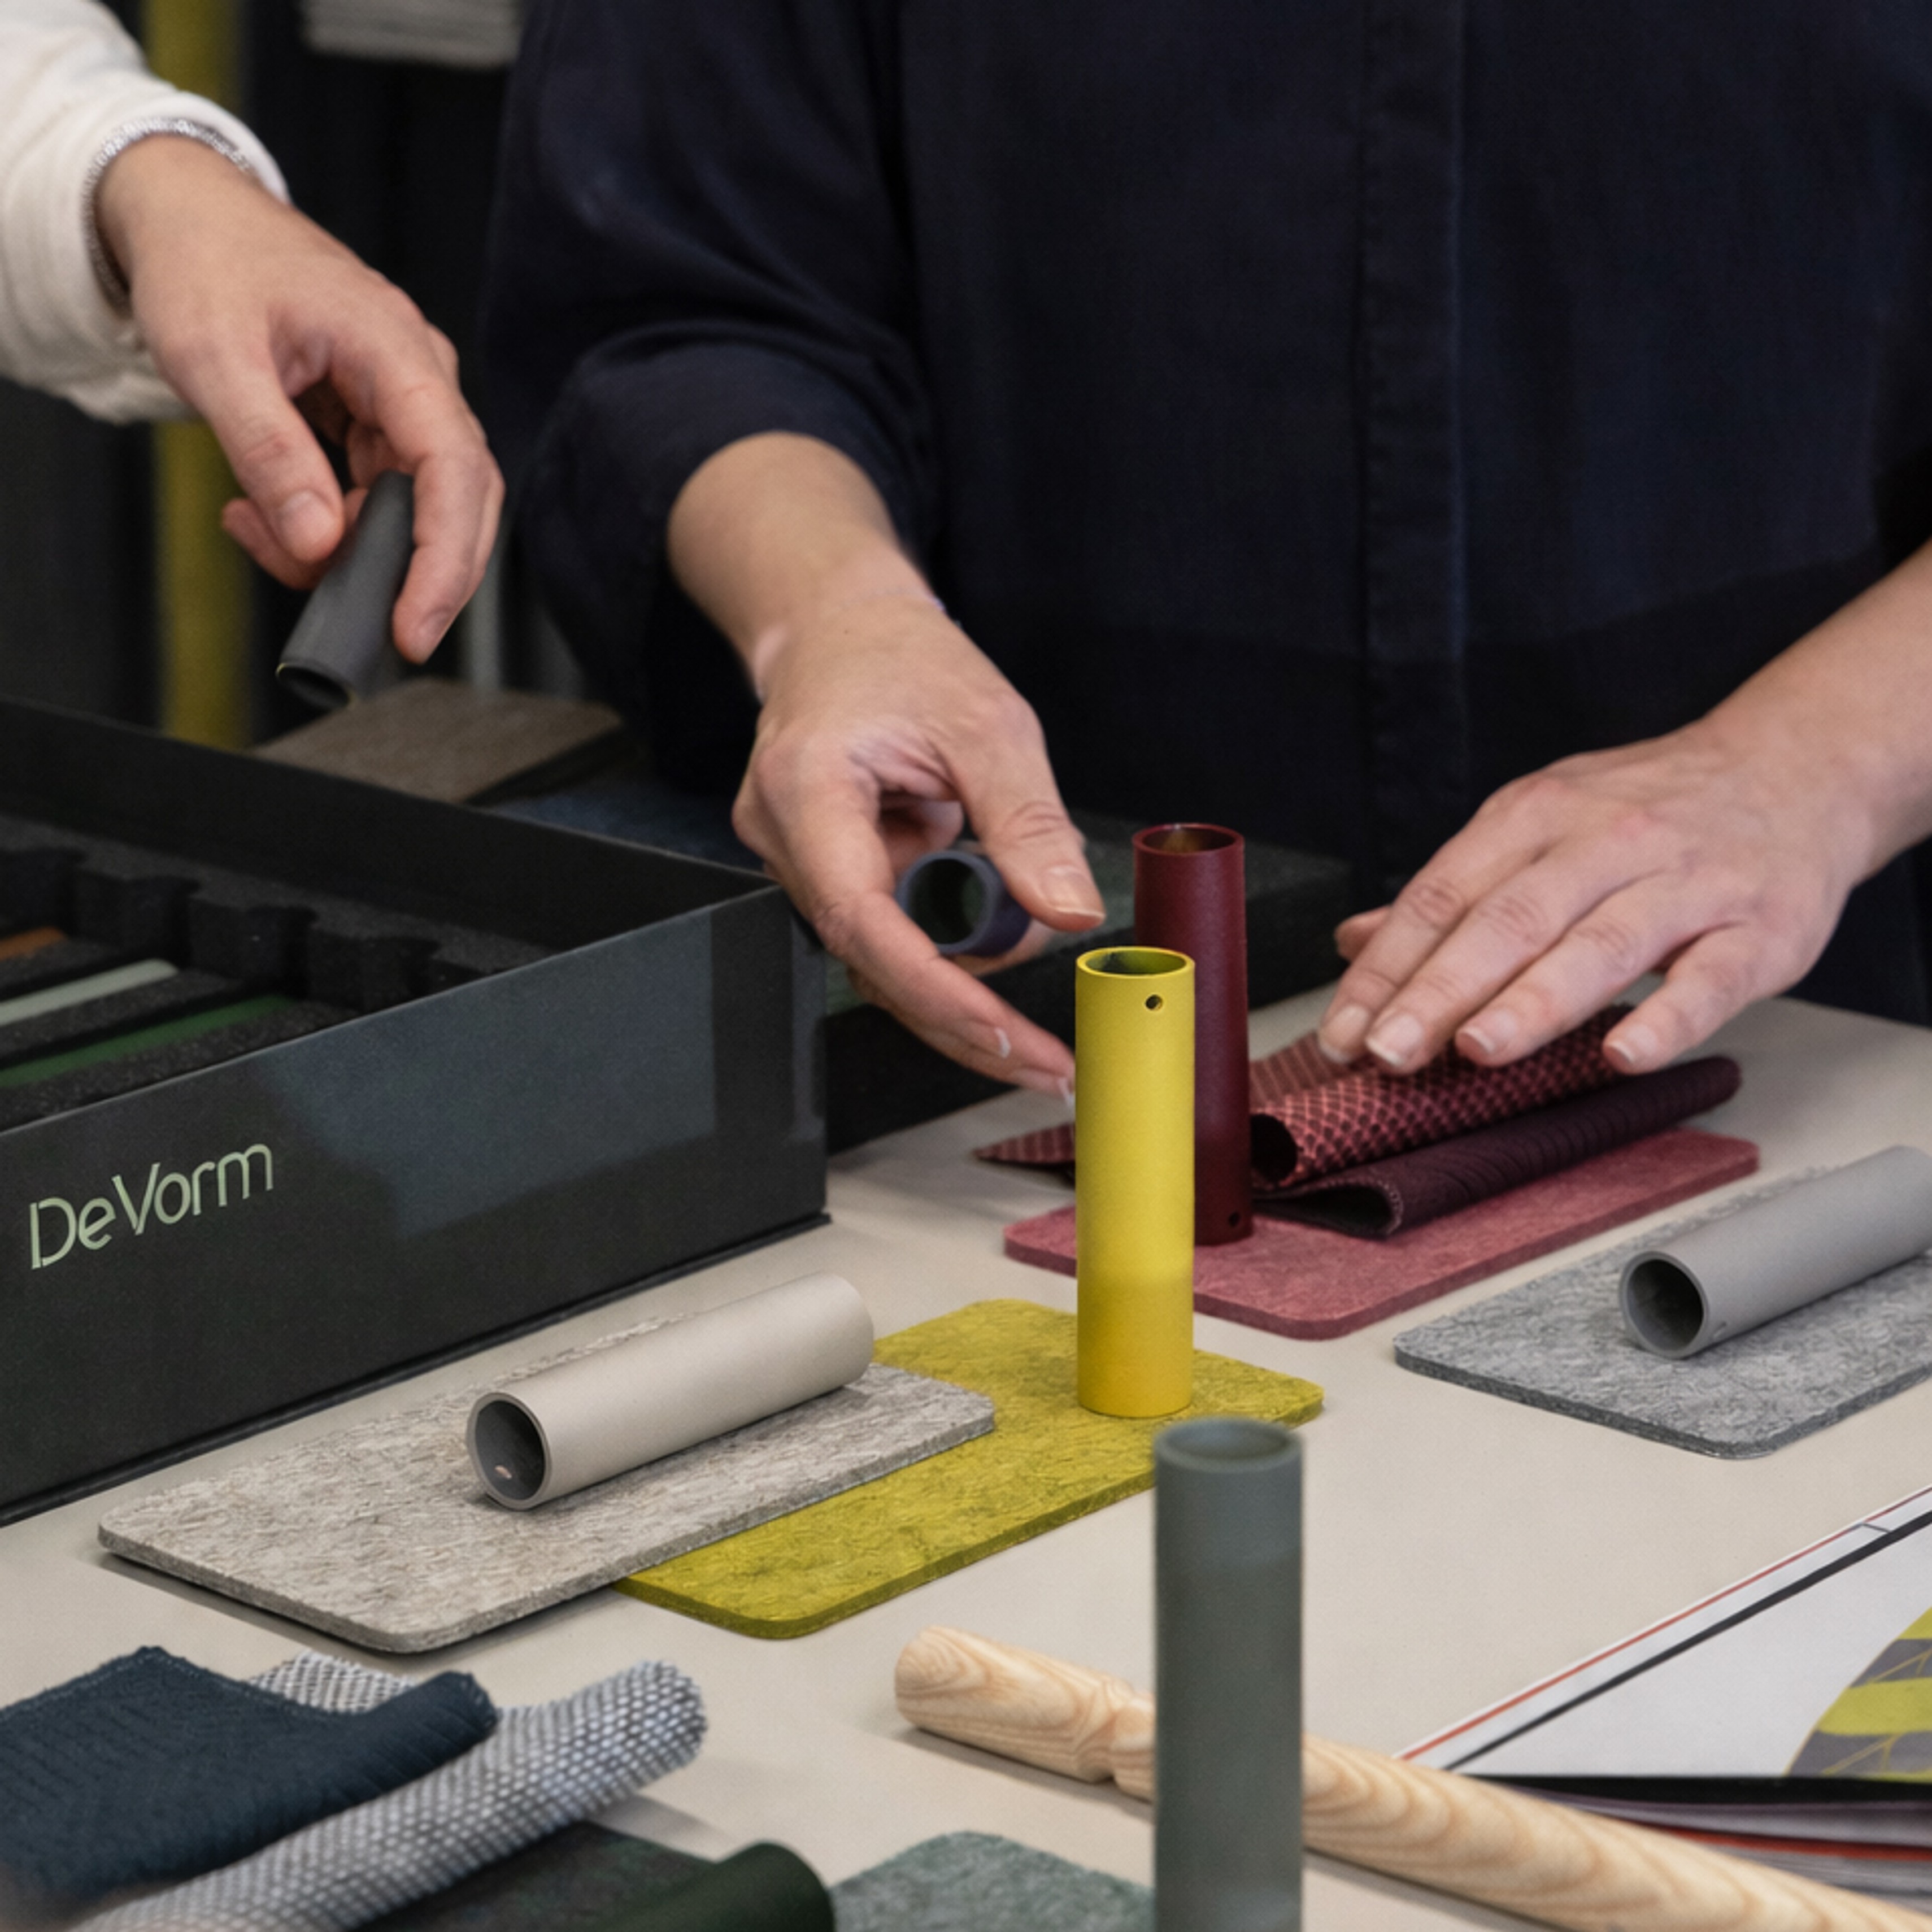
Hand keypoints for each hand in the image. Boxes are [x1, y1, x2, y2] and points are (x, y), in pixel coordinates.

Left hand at [95, 135, 500, 658]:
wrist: (186, 213)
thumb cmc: (201, 264)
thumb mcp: (213, 358)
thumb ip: (271, 453)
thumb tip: (323, 541)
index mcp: (396, 349)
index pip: (454, 469)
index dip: (445, 557)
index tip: (414, 625)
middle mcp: (418, 376)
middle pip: (459, 499)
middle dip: (418, 573)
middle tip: (368, 629)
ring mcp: (402, 400)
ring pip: (412, 507)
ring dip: (351, 550)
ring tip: (258, 532)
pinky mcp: (378, 420)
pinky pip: (375, 496)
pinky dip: (328, 525)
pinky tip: (264, 514)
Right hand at [733, 593, 1103, 1092]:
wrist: (841, 632)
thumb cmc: (904, 661)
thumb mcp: (988, 725)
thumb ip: (1029, 824)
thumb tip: (1071, 914)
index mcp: (805, 789)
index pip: (860, 920)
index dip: (933, 989)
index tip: (1004, 1035)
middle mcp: (780, 836)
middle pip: (868, 961)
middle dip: (961, 1014)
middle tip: (1044, 1060)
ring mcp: (792, 861)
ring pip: (878, 960)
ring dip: (957, 979)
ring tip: (1024, 954)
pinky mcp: (820, 874)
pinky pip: (884, 937)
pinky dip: (942, 951)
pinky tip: (989, 938)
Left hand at [1315, 718, 1871, 1076]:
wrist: (1797, 768)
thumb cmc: (1650, 812)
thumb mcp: (1541, 826)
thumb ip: (1455, 891)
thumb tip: (1356, 942)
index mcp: (1535, 816)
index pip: (1443, 896)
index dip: (1387, 968)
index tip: (1342, 1032)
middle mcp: (1605, 842)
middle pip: (1508, 920)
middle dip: (1440, 990)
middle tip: (1387, 1052)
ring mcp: (1686, 883)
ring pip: (1599, 945)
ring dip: (1534, 1002)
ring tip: (1477, 1050)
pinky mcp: (1760, 927)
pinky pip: (1710, 978)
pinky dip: (1667, 1018)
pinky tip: (1624, 1056)